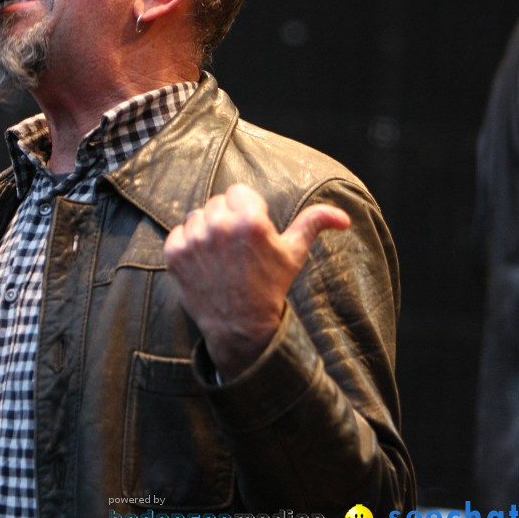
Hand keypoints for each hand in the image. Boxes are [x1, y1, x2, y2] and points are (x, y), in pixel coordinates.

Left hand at [163, 184, 348, 377]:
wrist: (241, 326)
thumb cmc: (270, 287)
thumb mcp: (294, 253)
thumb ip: (314, 224)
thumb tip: (343, 217)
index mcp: (250, 220)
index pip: (238, 191)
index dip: (246, 209)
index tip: (250, 230)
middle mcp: (219, 226)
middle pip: (217, 202)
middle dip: (227, 218)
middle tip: (237, 247)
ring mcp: (194, 240)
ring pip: (197, 216)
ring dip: (206, 230)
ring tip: (221, 256)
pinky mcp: (175, 254)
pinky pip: (179, 232)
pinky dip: (188, 244)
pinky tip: (205, 262)